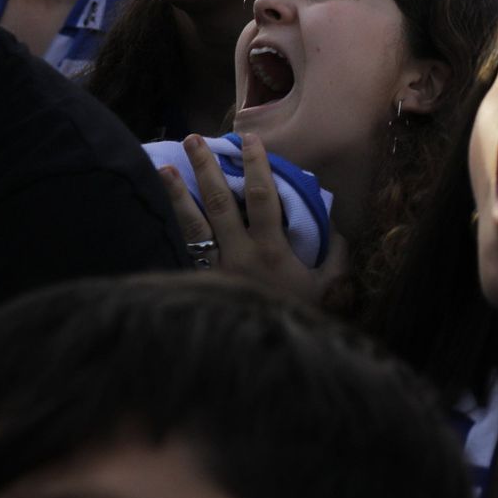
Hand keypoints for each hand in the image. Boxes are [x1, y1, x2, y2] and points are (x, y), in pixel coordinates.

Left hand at [165, 134, 346, 306]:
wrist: (263, 358)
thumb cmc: (299, 317)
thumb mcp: (328, 287)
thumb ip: (336, 255)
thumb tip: (339, 228)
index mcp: (270, 250)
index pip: (262, 197)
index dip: (256, 165)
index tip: (248, 138)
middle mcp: (237, 254)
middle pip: (219, 202)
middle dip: (206, 168)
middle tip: (193, 139)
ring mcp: (213, 269)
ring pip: (192, 224)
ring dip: (178, 194)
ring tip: (164, 168)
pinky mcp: (198, 283)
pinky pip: (183, 251)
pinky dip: (172, 231)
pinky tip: (159, 215)